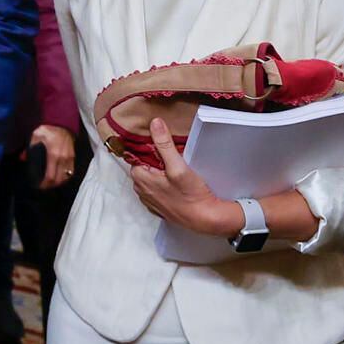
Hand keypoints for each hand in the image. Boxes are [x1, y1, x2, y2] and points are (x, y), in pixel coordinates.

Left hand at [29, 124, 76, 187]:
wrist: (62, 123)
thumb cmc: (48, 129)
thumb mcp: (36, 135)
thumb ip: (29, 148)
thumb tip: (22, 158)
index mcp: (53, 155)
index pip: (50, 176)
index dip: (45, 184)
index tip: (39, 186)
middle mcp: (63, 159)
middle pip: (59, 179)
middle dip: (51, 185)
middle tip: (44, 186)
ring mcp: (70, 158)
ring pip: (66, 177)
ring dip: (58, 182)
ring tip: (50, 183)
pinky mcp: (73, 157)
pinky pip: (70, 172)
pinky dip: (65, 177)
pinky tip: (59, 177)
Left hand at [130, 118, 243, 235]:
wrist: (206, 219)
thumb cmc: (191, 195)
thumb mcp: (178, 166)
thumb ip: (164, 144)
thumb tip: (155, 123)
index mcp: (140, 178)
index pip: (137, 156)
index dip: (149, 149)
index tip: (161, 146)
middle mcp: (141, 191)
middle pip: (144, 167)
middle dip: (155, 160)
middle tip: (172, 157)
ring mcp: (150, 200)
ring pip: (151, 178)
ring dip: (160, 172)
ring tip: (175, 169)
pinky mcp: (161, 207)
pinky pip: (158, 190)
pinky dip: (164, 185)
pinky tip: (177, 184)